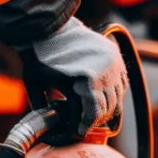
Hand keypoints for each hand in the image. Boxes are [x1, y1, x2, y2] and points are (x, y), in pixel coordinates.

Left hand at [19, 18, 127, 136]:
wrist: (49, 26)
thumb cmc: (40, 56)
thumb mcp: (35, 84)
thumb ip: (42, 106)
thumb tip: (47, 126)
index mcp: (88, 81)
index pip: (95, 113)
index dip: (88, 125)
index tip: (81, 130)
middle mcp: (106, 73)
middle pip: (109, 107)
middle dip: (98, 119)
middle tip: (88, 124)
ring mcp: (113, 64)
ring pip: (118, 97)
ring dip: (108, 108)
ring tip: (96, 114)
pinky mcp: (116, 57)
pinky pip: (122, 84)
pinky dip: (115, 94)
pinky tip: (104, 99)